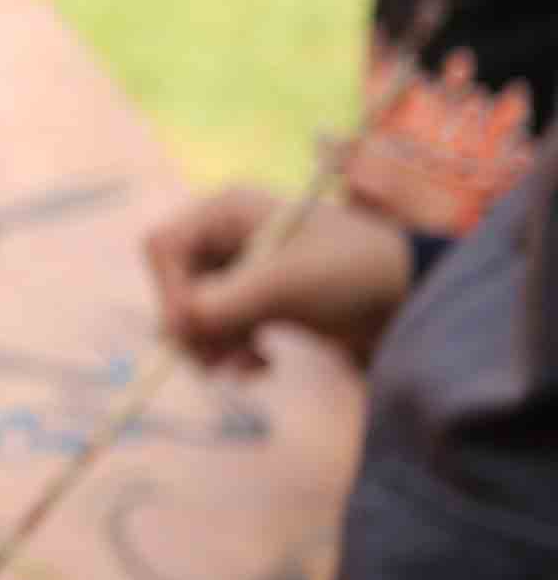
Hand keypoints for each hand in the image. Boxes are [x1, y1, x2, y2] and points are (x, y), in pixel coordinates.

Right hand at [145, 185, 411, 370]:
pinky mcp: (261, 302)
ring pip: (197, 313)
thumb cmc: (352, 271)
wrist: (414, 298)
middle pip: (177, 284)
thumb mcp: (285, 284)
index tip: (193, 328)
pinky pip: (223, 329)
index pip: (165, 247)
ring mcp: (244, 271)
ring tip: (246, 367)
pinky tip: (263, 364)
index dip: (170, 289)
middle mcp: (228, 237)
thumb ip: (225, 303)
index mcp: (227, 212)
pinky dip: (235, 352)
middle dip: (194, 326)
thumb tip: (174, 329)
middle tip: (214, 363)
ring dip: (214, 346)